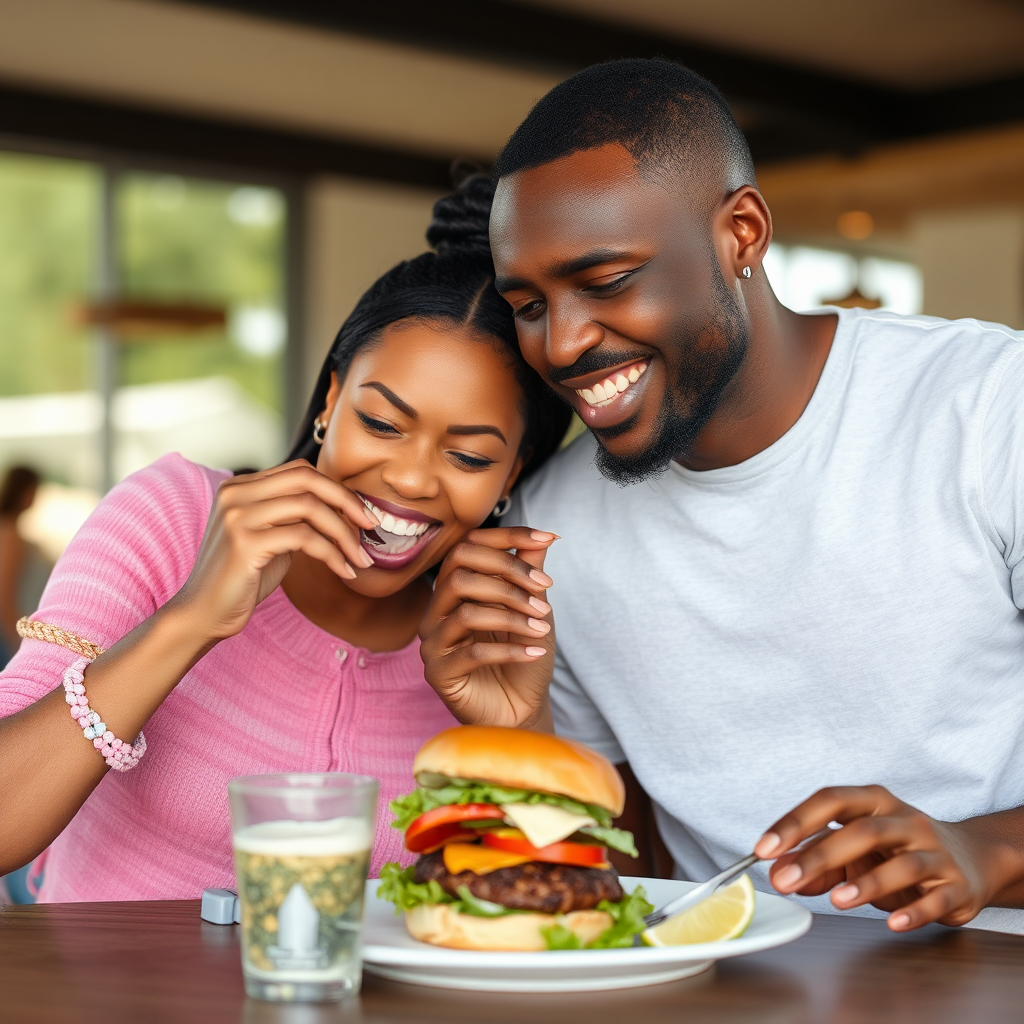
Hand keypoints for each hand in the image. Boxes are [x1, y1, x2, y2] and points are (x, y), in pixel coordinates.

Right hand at [172, 460, 378, 641]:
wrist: (203, 614)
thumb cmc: (242, 579)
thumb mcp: (271, 537)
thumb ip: (294, 516)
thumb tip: (343, 506)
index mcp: (240, 487)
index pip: (301, 472)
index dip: (338, 490)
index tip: (363, 514)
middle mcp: (236, 494)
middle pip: (308, 480)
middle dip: (348, 501)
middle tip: (372, 526)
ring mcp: (238, 516)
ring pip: (311, 508)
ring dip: (345, 534)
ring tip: (361, 558)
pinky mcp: (245, 542)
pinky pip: (306, 538)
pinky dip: (333, 554)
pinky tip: (345, 572)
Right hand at [419, 526, 557, 729]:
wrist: (520, 710)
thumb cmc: (523, 657)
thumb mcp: (533, 610)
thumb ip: (531, 573)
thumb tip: (544, 537)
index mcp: (455, 588)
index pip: (469, 546)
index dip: (507, 537)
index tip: (548, 537)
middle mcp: (437, 610)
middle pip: (460, 570)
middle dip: (508, 576)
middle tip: (545, 595)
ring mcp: (433, 641)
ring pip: (466, 611)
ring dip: (512, 615)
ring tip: (543, 629)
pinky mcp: (439, 673)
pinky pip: (473, 653)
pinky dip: (510, 650)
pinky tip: (535, 653)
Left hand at [754, 785, 993, 930]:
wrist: (970, 858)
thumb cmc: (898, 850)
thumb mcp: (855, 850)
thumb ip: (817, 862)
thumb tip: (779, 873)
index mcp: (874, 801)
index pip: (830, 800)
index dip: (795, 822)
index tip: (763, 848)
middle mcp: (905, 820)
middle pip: (862, 831)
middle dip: (820, 856)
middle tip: (787, 881)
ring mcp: (935, 851)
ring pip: (901, 864)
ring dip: (866, 883)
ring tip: (836, 901)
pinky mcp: (957, 885)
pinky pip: (936, 899)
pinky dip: (914, 911)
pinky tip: (892, 922)